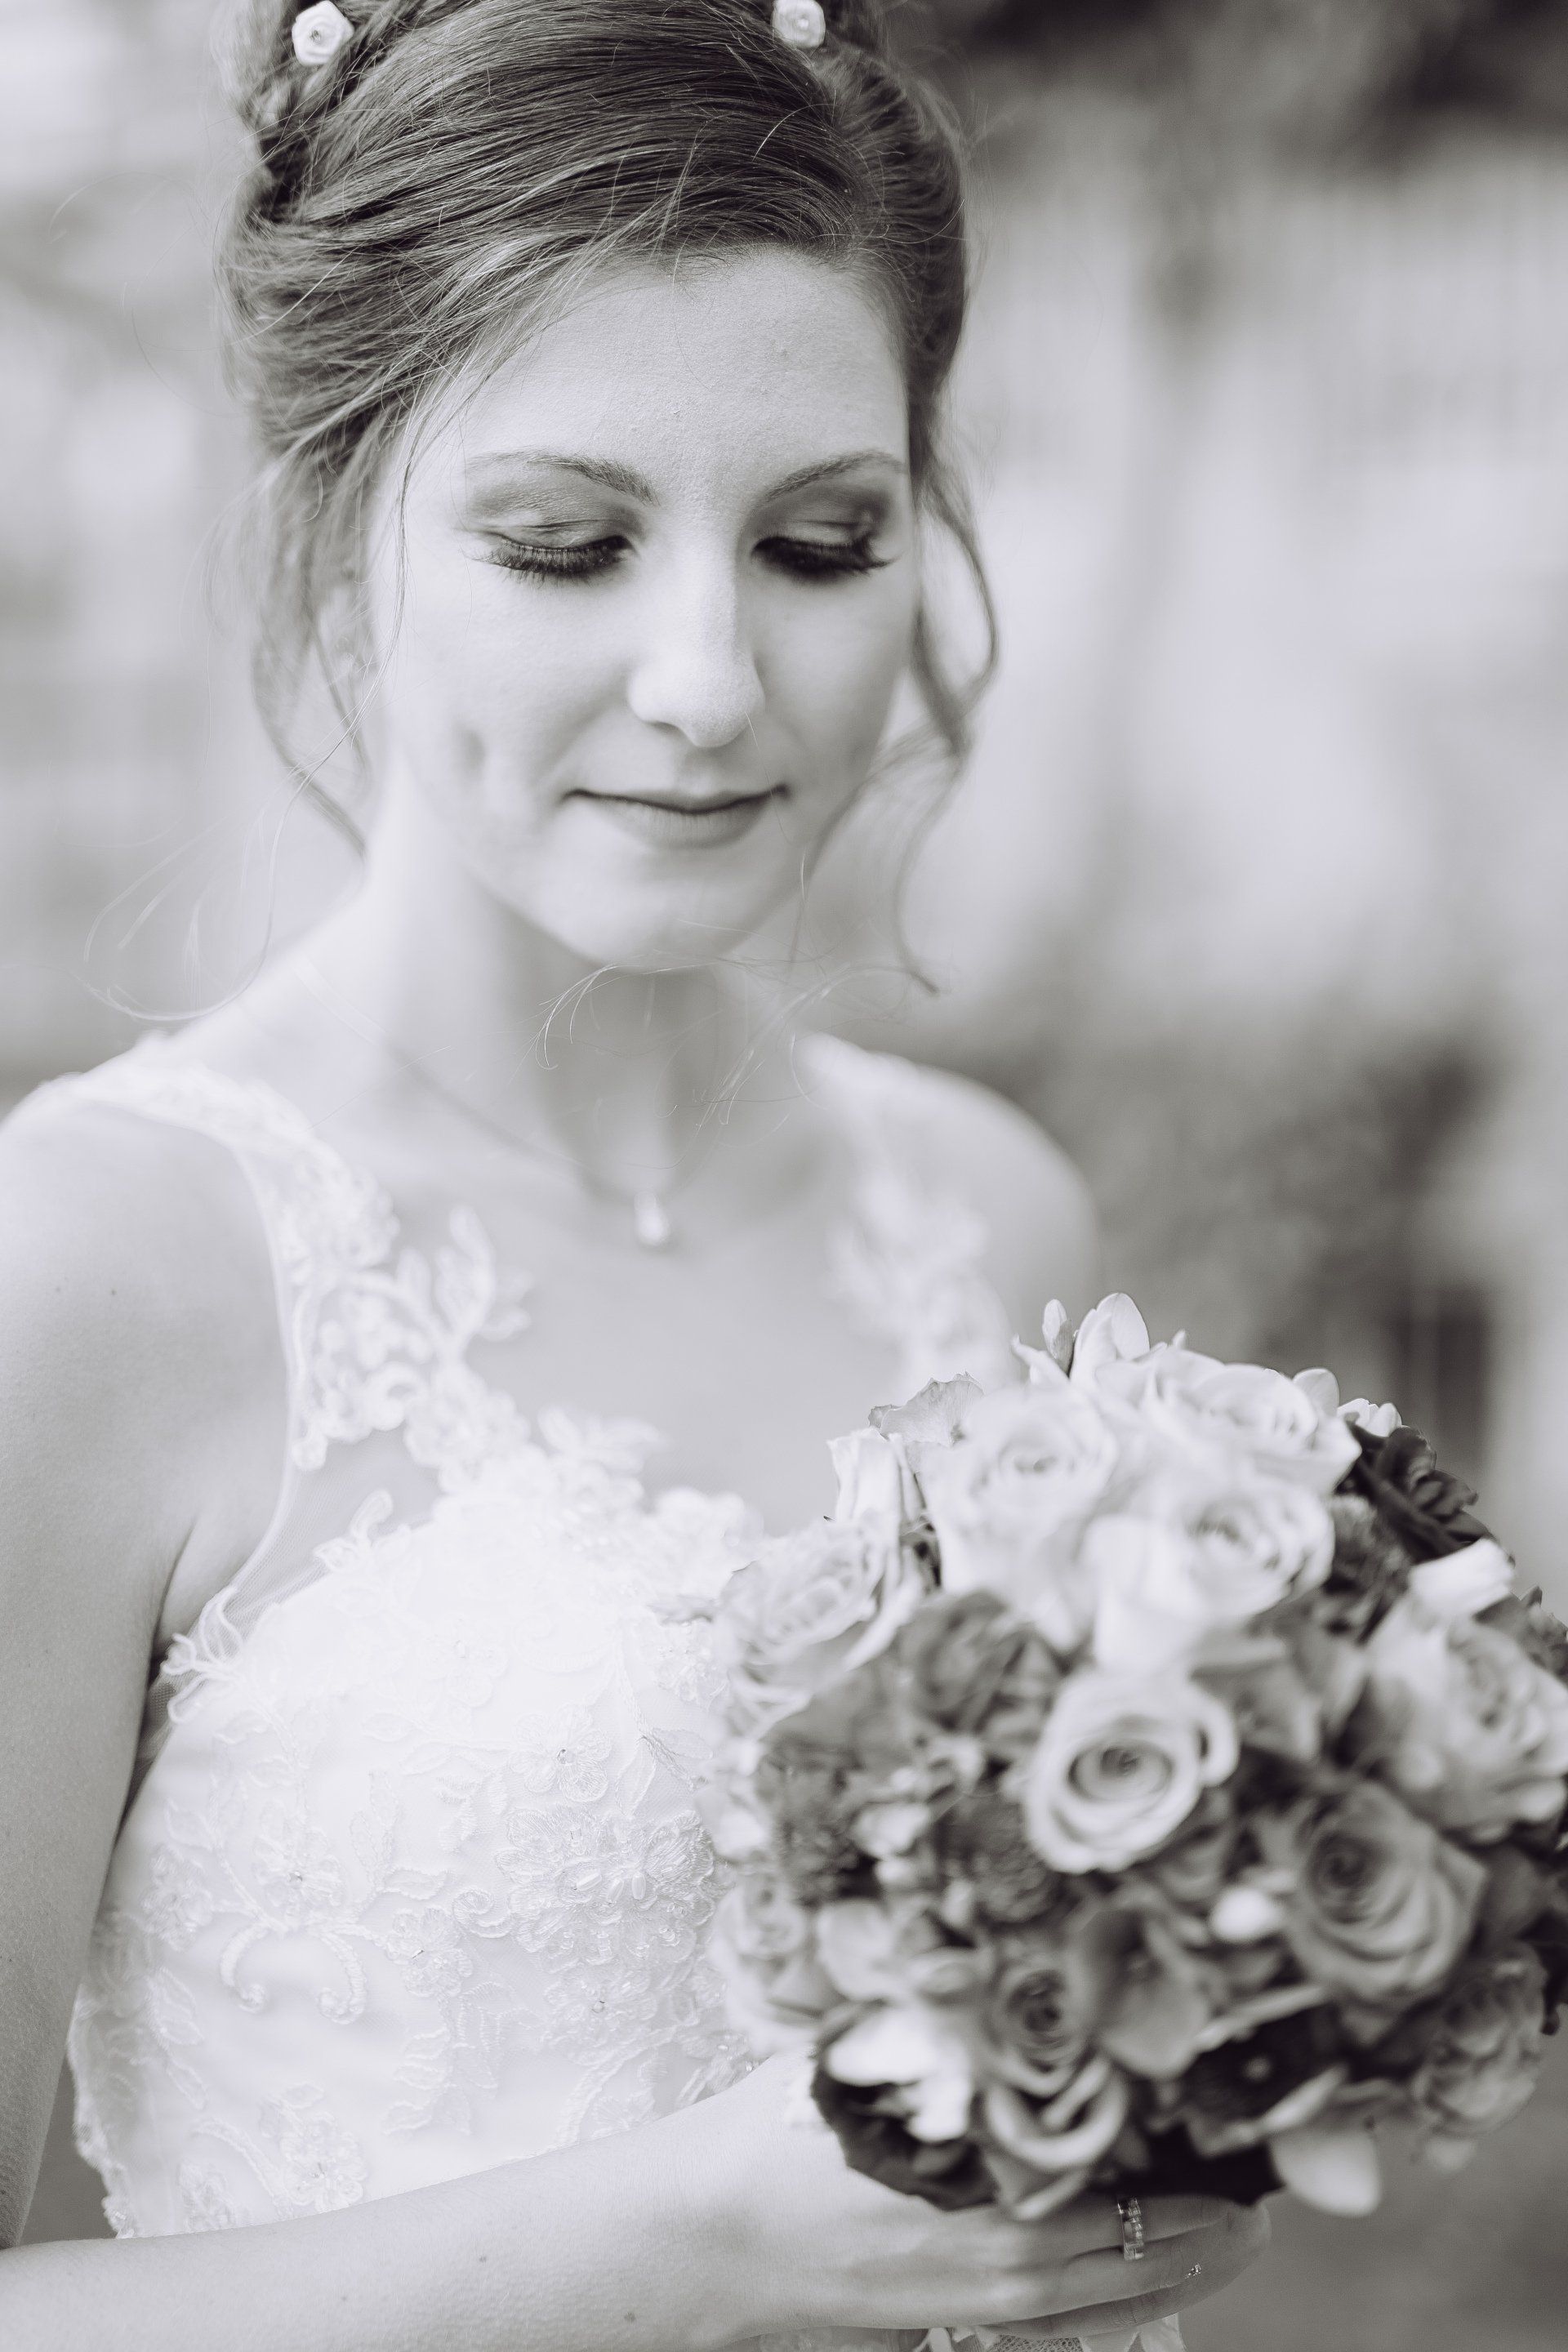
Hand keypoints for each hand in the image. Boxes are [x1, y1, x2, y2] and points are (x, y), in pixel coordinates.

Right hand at [671, 2055, 1270, 2342]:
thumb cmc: (785, 2134)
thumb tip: (1037, 1974)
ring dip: (1189, 2259)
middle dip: (1222, 2214)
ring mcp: (991, 2310)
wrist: (713, 2235)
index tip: (1262, 2124)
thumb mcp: (875, 2062)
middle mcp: (1013, 2266)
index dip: (1212, 2153)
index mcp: (999, 2195)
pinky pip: (1077, 2323)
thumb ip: (959, 2034)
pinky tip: (1153, 2263)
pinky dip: (1129, 2292)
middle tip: (1271, 2175)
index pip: (1142, 2178)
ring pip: (1127, 2296)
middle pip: (1156, 2249)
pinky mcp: (965, 2330)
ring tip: (1237, 2220)